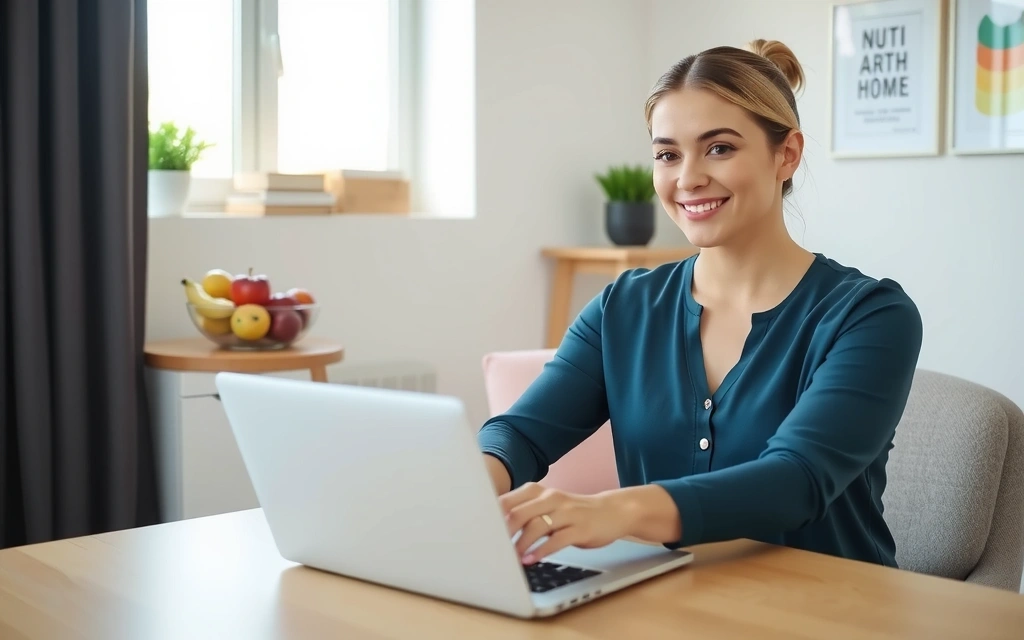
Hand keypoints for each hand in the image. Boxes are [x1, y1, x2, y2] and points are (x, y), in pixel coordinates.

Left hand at [499, 482, 629, 564]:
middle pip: (519, 513)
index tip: (479, 532)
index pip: (508, 501)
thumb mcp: (547, 506)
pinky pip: (557, 539)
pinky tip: (531, 560)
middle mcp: (551, 498)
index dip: (491, 517)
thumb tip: (493, 527)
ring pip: (537, 526)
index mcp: (538, 492)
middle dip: (502, 532)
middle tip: (491, 548)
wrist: (612, 511)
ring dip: (520, 544)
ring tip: (510, 558)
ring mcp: (567, 512)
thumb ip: (524, 512)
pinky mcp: (580, 528)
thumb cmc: (573, 512)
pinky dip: (541, 551)